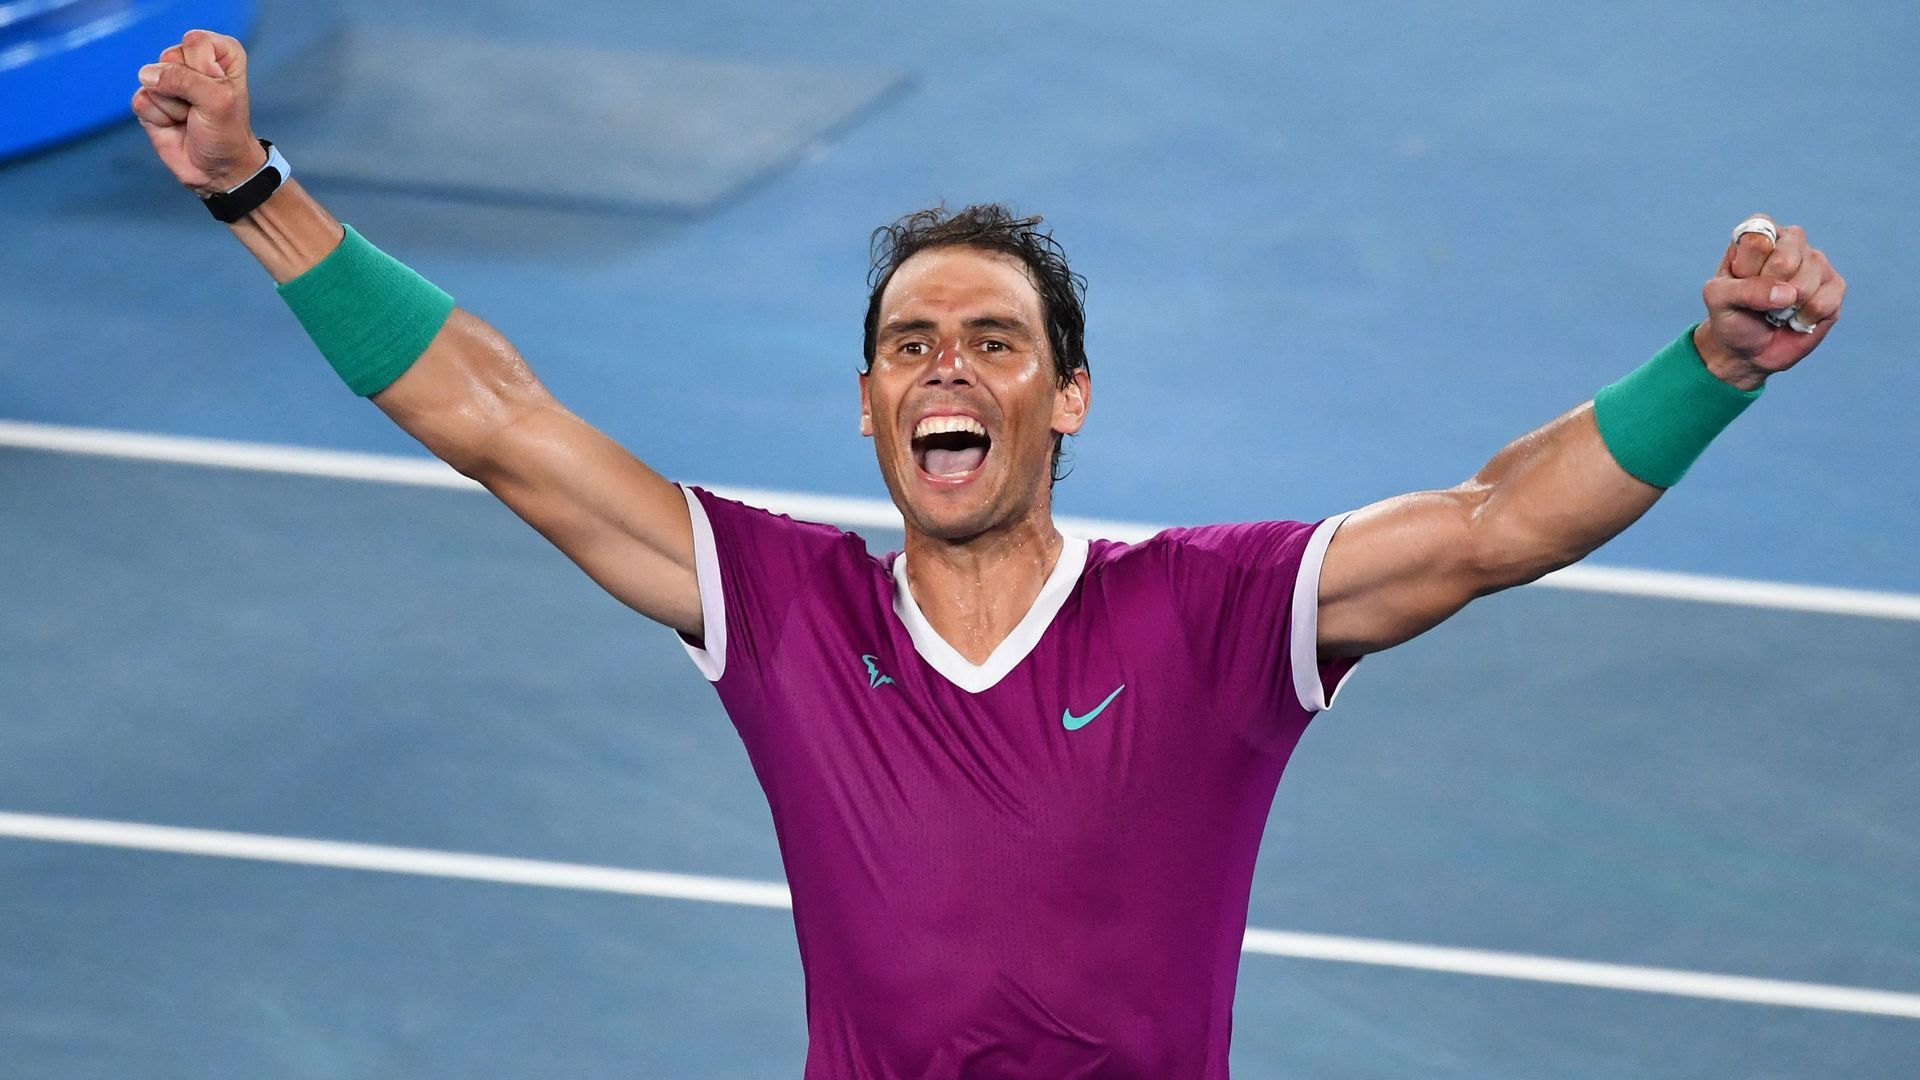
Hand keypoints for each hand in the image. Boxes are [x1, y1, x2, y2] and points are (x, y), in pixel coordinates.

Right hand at [130, 29, 263, 195]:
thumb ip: (185, 79)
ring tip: (189, 118)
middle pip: (169, 56)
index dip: (203, 69)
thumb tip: (147, 75)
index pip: (195, 41)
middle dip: (185, 89)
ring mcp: (168, 79)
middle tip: (201, 108)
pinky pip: (140, 100)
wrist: (216, 170)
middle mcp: (194, 61)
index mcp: (220, 53)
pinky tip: (173, 125)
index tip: (219, 90)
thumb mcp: (218, 102)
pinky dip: (158, 118)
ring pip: (151, 79)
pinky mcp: (150, 99)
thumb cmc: (226, 134)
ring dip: (172, 106)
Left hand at [1694, 214, 1846, 389]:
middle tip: (1759, 299)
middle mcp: (1791, 241)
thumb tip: (1788, 294)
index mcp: (1759, 233)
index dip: (1747, 268)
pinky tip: (1796, 318)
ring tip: (1777, 309)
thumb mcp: (1718, 300)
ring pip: (1806, 282)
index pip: (1758, 239)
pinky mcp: (1835, 286)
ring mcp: (1816, 262)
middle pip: (1785, 260)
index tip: (1739, 280)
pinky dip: (1805, 318)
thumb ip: (1743, 289)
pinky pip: (1825, 301)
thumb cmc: (1731, 316)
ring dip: (1785, 307)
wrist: (1748, 350)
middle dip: (1767, 289)